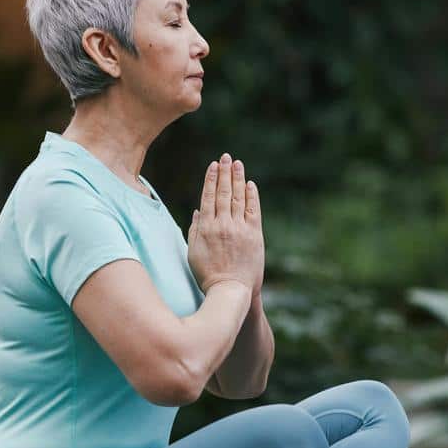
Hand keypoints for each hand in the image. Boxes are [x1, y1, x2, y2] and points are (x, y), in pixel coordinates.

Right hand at [187, 152, 263, 294]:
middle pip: (223, 192)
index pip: (208, 197)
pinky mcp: (254, 235)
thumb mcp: (193, 252)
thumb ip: (194, 229)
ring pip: (238, 198)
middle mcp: (222, 225)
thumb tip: (199, 211)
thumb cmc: (208, 274)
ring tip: (237, 164)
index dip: (211, 179)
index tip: (213, 166)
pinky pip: (253, 210)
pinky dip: (251, 196)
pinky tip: (250, 184)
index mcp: (205, 228)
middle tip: (226, 157)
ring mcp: (239, 229)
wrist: (230, 290)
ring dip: (238, 179)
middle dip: (225, 173)